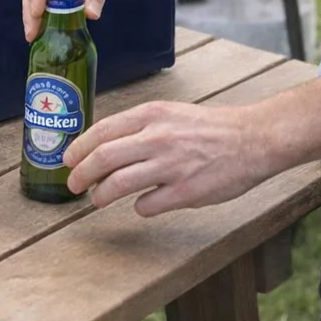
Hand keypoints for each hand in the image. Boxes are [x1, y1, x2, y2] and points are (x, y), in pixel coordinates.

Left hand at [62, 101, 269, 215]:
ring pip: (117, 184)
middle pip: (103, 158)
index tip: (68, 160)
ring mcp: (171, 166)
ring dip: (100, 195)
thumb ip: (140, 126)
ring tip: (97, 200)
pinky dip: (139, 207)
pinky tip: (142, 205)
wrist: (251, 139)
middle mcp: (158, 138)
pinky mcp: (186, 192)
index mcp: (152, 115)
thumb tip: (105, 145)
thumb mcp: (170, 113)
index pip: (102, 131)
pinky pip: (147, 205)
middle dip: (80, 174)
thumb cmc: (209, 128)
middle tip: (73, 185)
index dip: (79, 148)